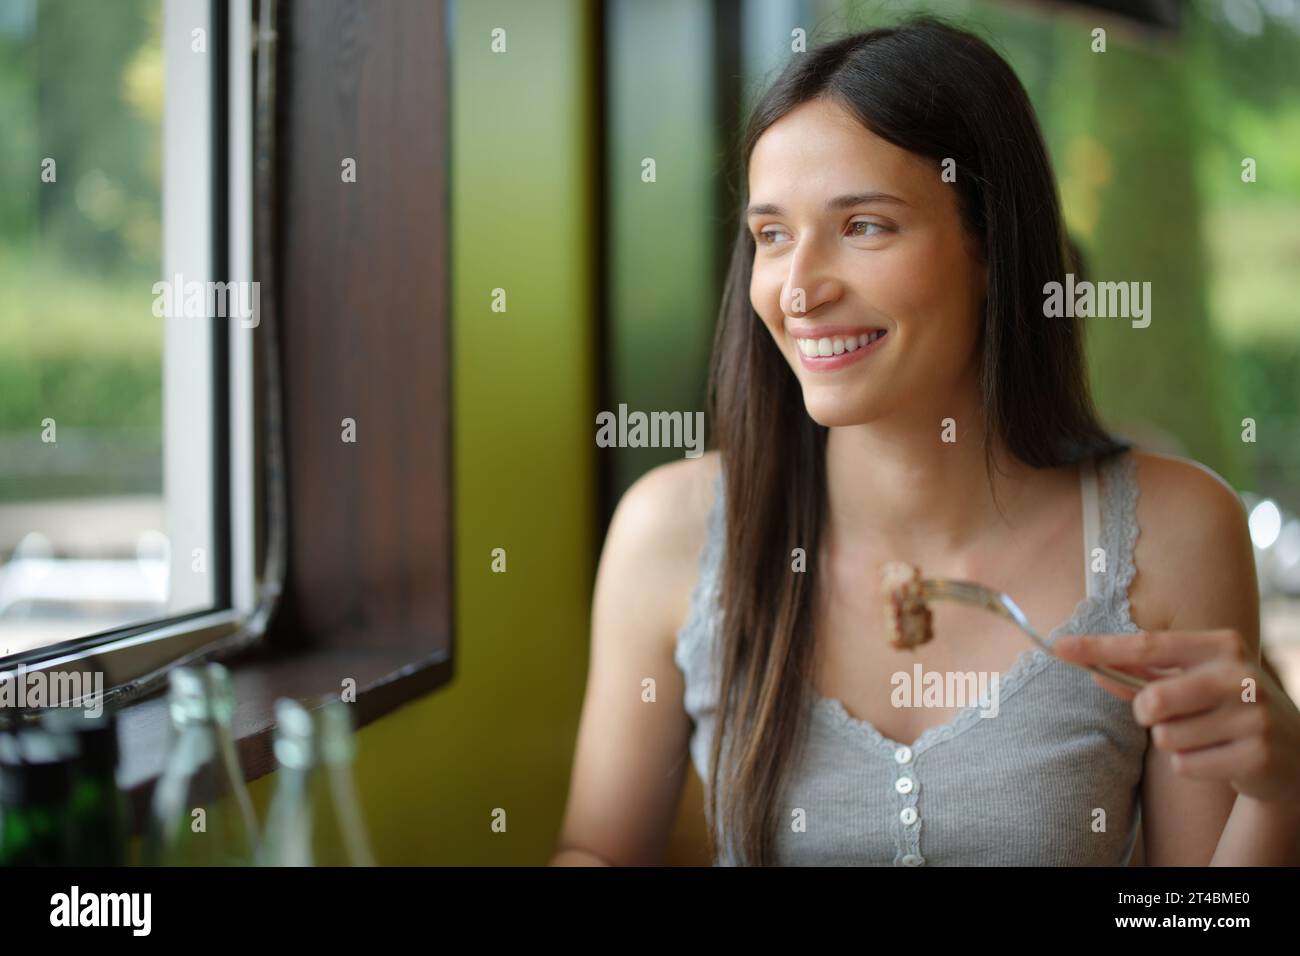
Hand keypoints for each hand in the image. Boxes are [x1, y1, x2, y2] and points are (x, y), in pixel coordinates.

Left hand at [1052, 629, 1299, 804]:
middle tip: (1167, 715)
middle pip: (1153, 700)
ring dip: (1173, 743)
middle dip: (1146, 714)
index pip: (1146, 645)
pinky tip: (1219, 757)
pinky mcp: (1257, 755)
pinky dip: (1191, 766)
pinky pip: (1185, 766)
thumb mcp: (1192, 681)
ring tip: (1206, 737)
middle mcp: (1240, 675)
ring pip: (1166, 737)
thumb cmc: (1228, 708)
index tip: (1058, 648)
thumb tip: (1094, 673)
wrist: (1294, 752)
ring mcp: (1253, 716)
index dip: (1099, 648)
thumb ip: (1143, 677)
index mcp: (1220, 645)